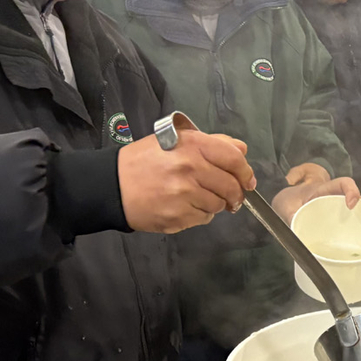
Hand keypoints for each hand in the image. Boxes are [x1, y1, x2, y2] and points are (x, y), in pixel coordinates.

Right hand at [118, 129, 254, 233]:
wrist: (112, 185)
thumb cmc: (145, 160)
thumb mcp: (176, 141)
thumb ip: (212, 143)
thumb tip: (242, 150)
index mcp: (192, 145)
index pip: (234, 159)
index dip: (245, 172)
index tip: (247, 181)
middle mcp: (190, 168)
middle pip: (231, 186)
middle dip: (235, 194)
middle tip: (232, 197)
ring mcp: (184, 194)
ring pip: (218, 205)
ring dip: (215, 204)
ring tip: (199, 198)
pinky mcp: (178, 216)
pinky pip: (203, 218)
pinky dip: (200, 214)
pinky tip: (185, 206)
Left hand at [271, 168, 360, 220]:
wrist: (284, 202)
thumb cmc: (288, 200)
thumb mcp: (285, 206)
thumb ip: (290, 214)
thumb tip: (296, 226)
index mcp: (323, 189)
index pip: (343, 183)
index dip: (351, 190)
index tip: (351, 205)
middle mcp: (334, 197)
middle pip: (357, 198)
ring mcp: (336, 207)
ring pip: (356, 210)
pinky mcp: (336, 218)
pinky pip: (349, 221)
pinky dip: (355, 229)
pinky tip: (357, 241)